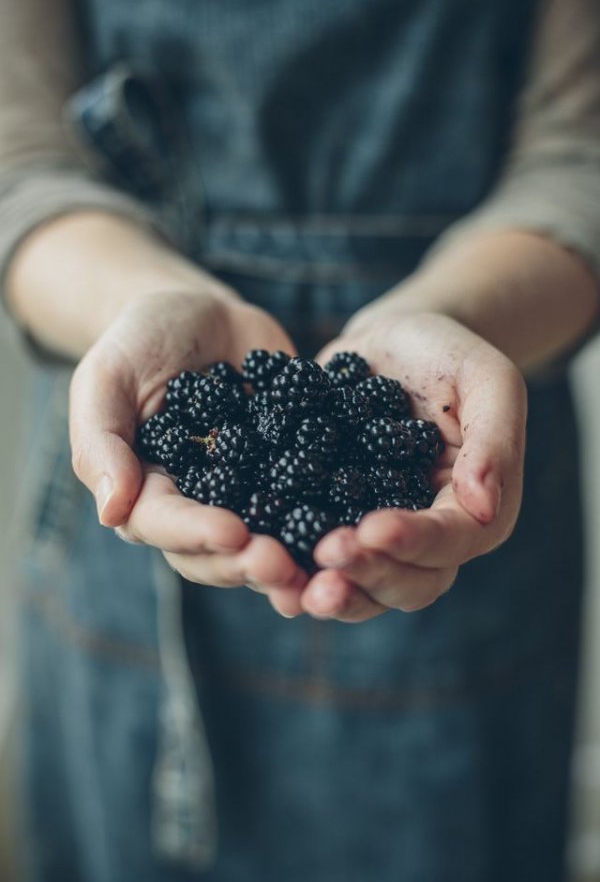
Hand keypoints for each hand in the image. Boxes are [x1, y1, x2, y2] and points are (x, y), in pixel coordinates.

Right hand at [70, 289, 308, 615]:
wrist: (202, 313)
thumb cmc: (141, 339)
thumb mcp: (107, 376)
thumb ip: (100, 440)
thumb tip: (111, 512)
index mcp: (146, 491)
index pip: (164, 525)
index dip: (197, 534)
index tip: (235, 534)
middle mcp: (197, 506)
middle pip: (217, 552)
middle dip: (250, 563)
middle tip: (285, 567)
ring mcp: (247, 495)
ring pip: (266, 543)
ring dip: (294, 562)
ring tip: (325, 568)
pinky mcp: (289, 476)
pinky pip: (310, 504)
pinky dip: (332, 520)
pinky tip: (361, 530)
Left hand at [299, 311, 526, 621]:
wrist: (390, 342)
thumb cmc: (447, 353)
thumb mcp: (486, 378)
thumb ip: (493, 438)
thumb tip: (484, 505)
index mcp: (473, 510)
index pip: (450, 541)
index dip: (414, 542)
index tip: (373, 527)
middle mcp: (426, 535)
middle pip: (407, 584)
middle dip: (367, 576)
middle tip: (328, 556)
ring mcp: (375, 534)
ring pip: (360, 588)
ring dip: (328, 593)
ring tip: (292, 590)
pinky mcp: (331, 521)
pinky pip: (313, 560)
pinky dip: (290, 570)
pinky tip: (260, 564)